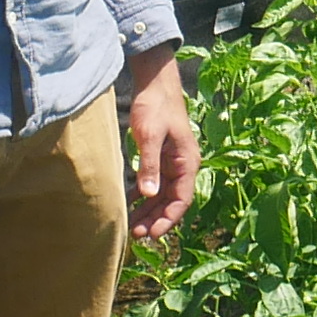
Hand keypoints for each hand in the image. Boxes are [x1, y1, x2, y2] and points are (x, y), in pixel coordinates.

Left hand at [120, 43, 200, 243]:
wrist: (155, 81)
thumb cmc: (155, 105)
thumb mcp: (150, 136)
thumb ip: (149, 165)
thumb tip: (149, 195)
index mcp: (187, 162)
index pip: (182, 200)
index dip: (168, 220)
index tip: (152, 234)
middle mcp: (183, 166)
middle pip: (172, 201)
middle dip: (156, 219)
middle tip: (136, 235)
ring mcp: (172, 162)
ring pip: (162, 194)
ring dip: (149, 210)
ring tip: (132, 225)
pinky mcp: (160, 156)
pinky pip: (154, 182)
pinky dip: (143, 195)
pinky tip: (129, 203)